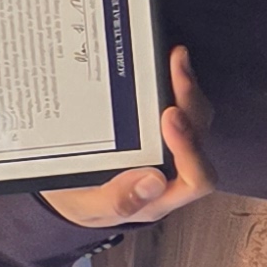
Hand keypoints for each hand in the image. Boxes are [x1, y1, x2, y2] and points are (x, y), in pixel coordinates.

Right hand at [45, 48, 216, 230]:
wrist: (67, 192)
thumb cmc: (83, 201)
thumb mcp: (90, 208)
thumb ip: (119, 201)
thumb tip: (154, 181)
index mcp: (161, 196)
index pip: (195, 178)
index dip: (189, 147)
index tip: (169, 116)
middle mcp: (172, 171)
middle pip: (198, 137)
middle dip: (190, 100)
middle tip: (175, 68)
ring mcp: (168, 148)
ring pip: (194, 116)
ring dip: (187, 86)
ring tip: (175, 58)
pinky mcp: (157, 128)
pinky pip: (177, 104)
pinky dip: (172, 83)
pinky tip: (164, 62)